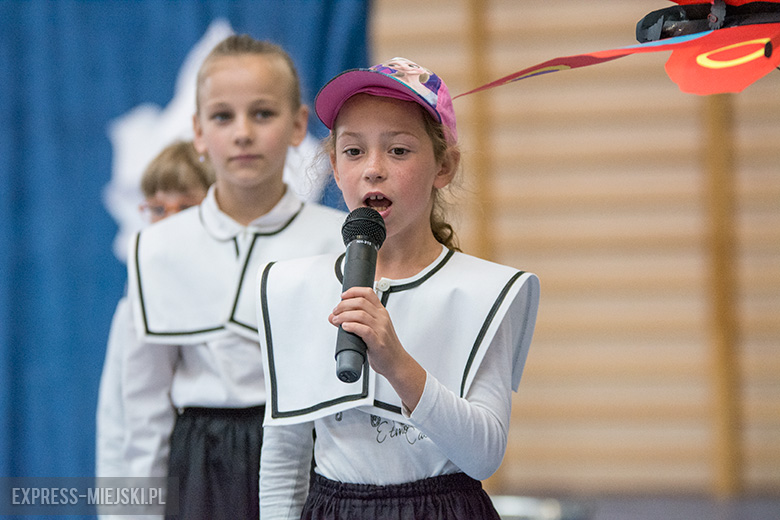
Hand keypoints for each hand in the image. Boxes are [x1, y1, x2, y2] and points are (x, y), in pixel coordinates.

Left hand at [329, 286, 425, 410]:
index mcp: (381, 312)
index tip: (343, 296)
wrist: (397, 363)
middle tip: (335, 311)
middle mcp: (382, 318)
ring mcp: (381, 329)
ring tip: (336, 320)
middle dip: (344, 305)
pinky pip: (364, 330)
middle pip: (361, 302)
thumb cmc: (384, 347)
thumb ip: (356, 321)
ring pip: (360, 314)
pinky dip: (352, 326)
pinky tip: (345, 327)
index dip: (353, 291)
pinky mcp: (378, 342)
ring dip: (344, 315)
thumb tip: (333, 317)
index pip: (368, 293)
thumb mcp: (373, 328)